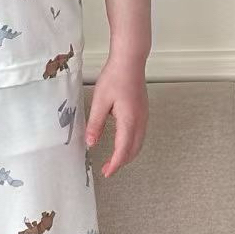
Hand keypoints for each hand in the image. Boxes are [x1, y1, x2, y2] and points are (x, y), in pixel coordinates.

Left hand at [84, 54, 147, 177]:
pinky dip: (132, 145)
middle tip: (108, 168)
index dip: (115, 164)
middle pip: (134, 150)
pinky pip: (140, 135)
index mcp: (129, 120)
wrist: (129, 61)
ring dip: (128, 154)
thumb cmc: (115, 77)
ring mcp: (144, 117)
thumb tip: (90, 142)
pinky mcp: (143, 112)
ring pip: (139, 143)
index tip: (106, 172)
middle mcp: (140, 121)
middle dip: (121, 162)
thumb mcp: (99, 101)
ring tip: (114, 159)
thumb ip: (95, 124)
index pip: (123, 150)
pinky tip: (123, 143)